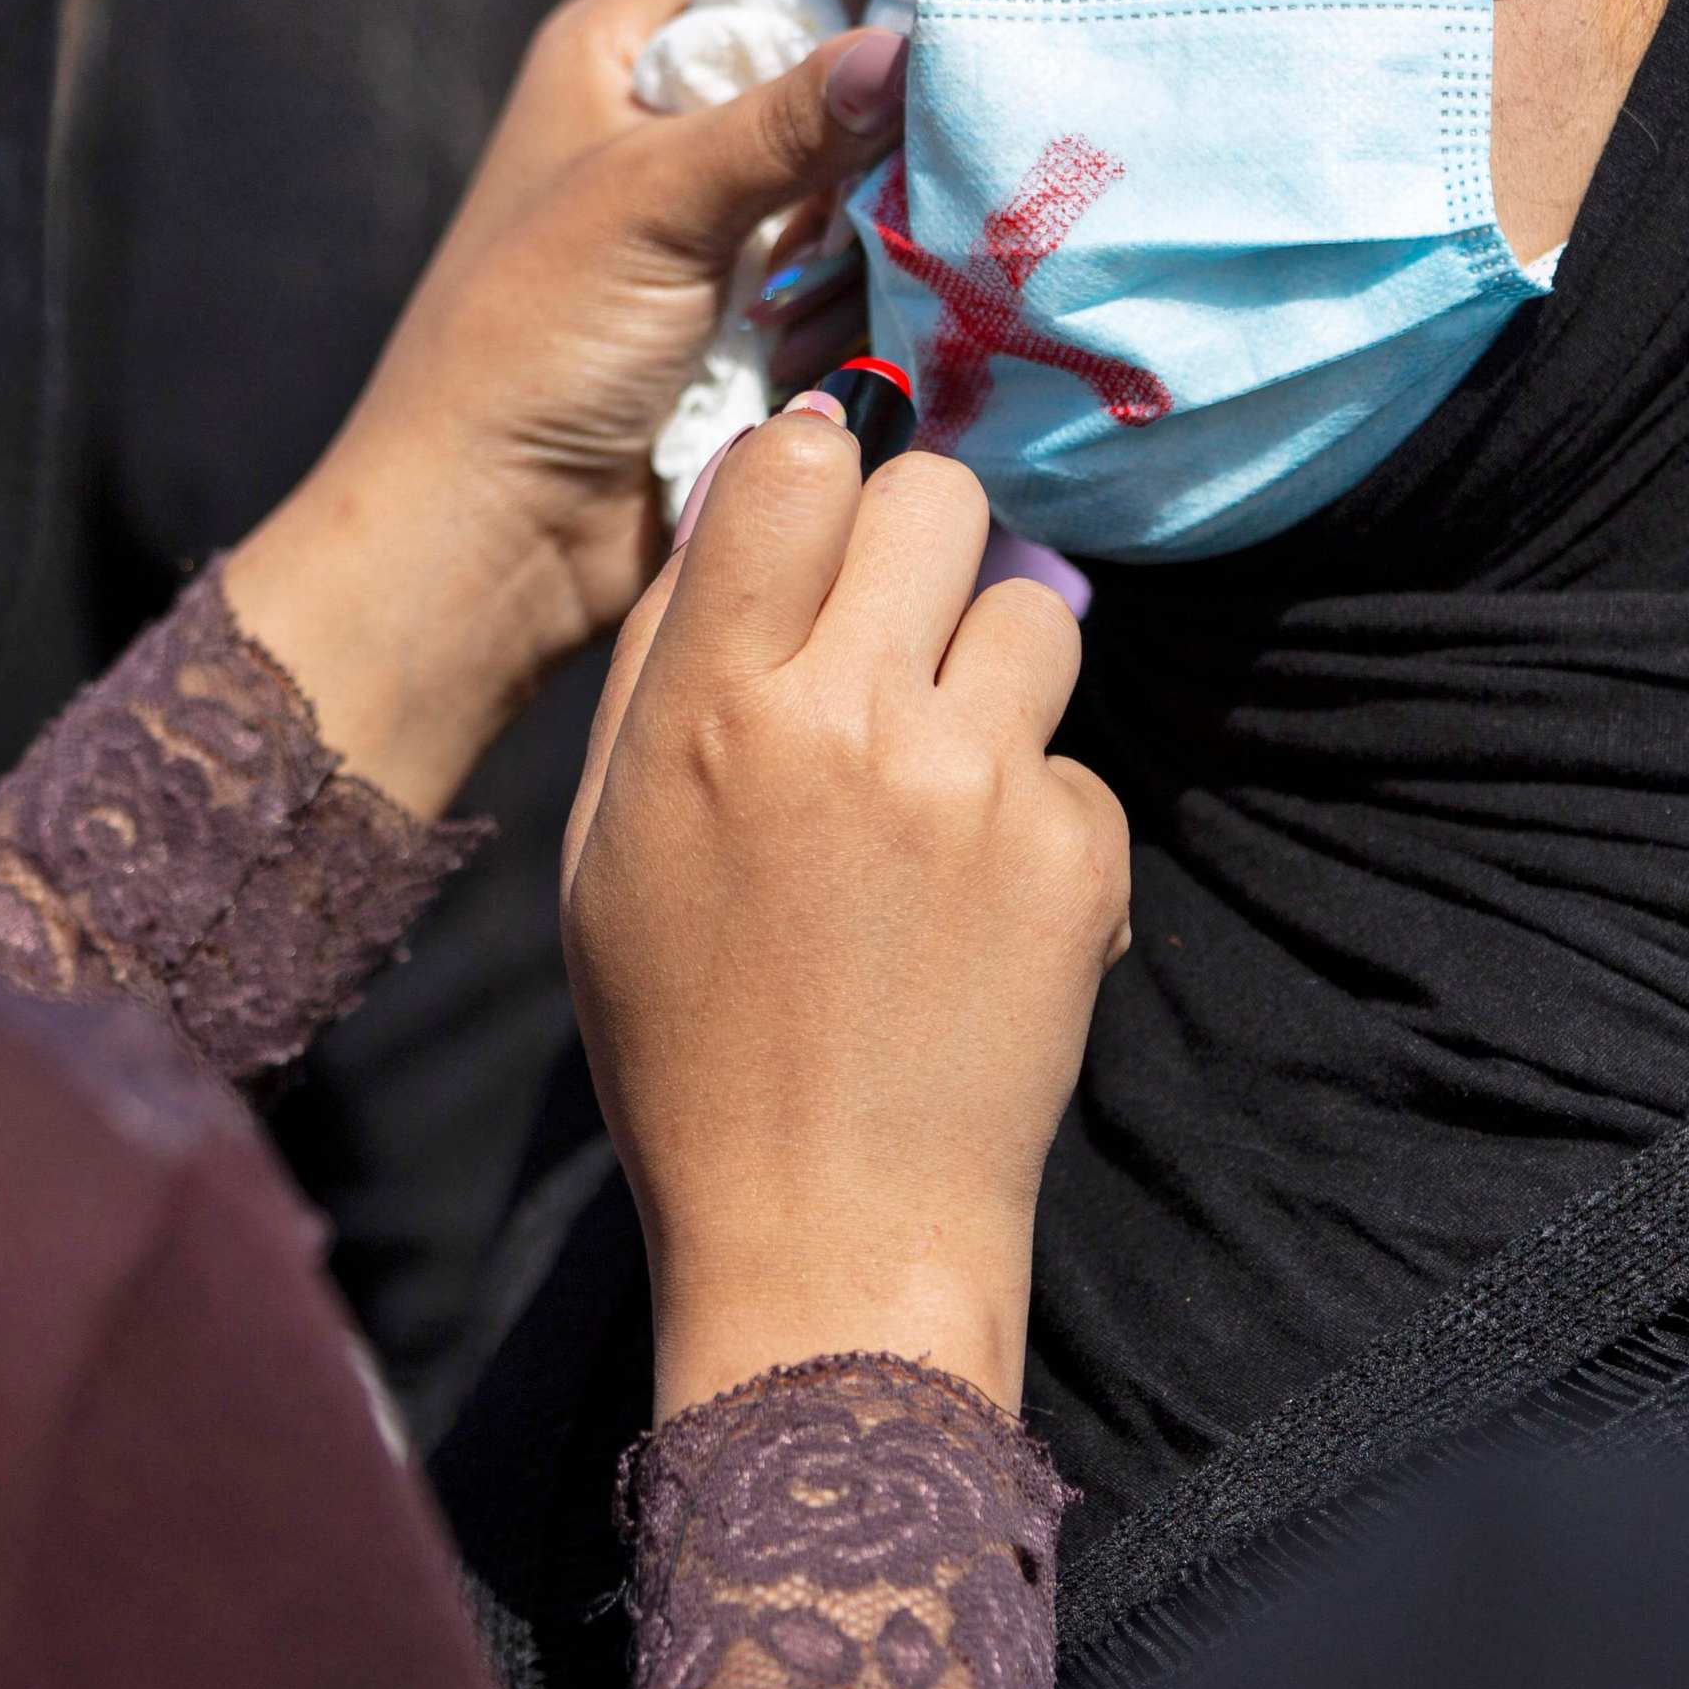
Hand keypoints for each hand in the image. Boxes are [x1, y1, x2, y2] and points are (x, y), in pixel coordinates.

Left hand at [223, 0, 889, 812]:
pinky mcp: (759, 320)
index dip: (861, 36)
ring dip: (850, 276)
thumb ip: (787, 124)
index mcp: (624, 51)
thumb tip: (908, 44)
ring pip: (869, 209)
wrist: (494, 536)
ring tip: (780, 337)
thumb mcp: (657, 204)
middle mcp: (675, 122)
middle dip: (859, 182)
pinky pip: (861, 293)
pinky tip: (794, 375)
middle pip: (847, 106)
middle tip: (827, 245)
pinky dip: (847, 331)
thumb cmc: (532, 345)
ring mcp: (723, 228)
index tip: (921, 96)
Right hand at [560, 404, 1130, 1415]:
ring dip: (991, 665)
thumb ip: (668, 658)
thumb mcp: (611, 843)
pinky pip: (1074, 755)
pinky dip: (1035, 811)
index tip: (820, 518)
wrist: (828, 1226)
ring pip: (1033, 606)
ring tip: (937, 777)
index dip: (818, 470)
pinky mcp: (1077, 854)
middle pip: (939, 498)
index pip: (795, 462)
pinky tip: (977, 901)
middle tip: (893, 638)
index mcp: (712, 710)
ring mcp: (977, 784)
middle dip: (920, 547)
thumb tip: (744, 494)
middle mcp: (850, 720)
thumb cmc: (690, 1039)